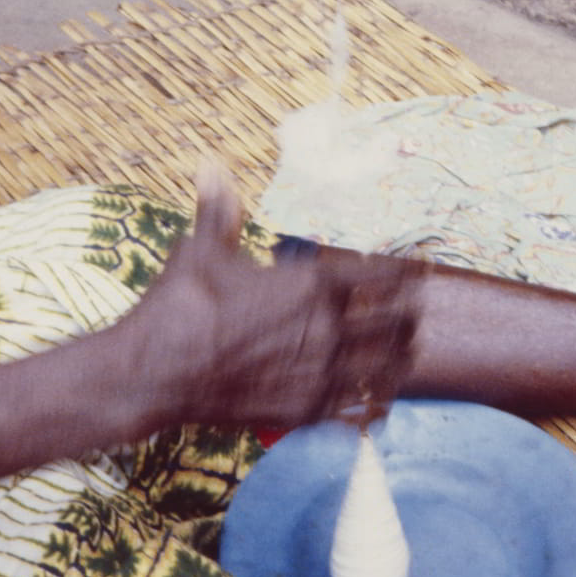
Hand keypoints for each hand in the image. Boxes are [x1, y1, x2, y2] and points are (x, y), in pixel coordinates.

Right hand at [135, 161, 421, 430]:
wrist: (153, 372)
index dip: (407, 270)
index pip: (382, 274)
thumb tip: (209, 165)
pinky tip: (379, 401)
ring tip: (407, 351)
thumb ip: (220, 210)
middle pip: (397, 320)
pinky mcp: (305, 411)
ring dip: (400, 356)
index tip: (422, 265)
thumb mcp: (202, 249)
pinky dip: (374, 403)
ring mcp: (319, 373)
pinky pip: (360, 409)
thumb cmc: (179, 305)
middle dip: (409, 313)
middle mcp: (326, 328)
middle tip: (416, 309)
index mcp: (312, 283)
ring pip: (388, 366)